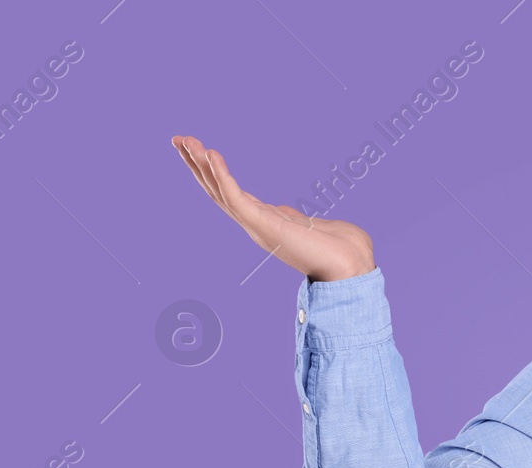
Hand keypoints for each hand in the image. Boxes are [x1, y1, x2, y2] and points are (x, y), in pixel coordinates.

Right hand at [171, 134, 374, 282]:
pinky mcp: (264, 225)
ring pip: (220, 192)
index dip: (213, 173)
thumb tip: (286, 211)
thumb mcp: (310, 225)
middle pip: (218, 191)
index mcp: (266, 223)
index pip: (231, 194)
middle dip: (197, 165)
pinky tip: (210, 154)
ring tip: (184, 140)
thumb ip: (293, 217)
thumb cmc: (343, 248)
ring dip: (201, 165)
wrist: (354, 265)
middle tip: (177, 139)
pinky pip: (235, 196)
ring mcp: (258, 226)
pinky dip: (222, 175)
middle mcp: (256, 225)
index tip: (198, 149)